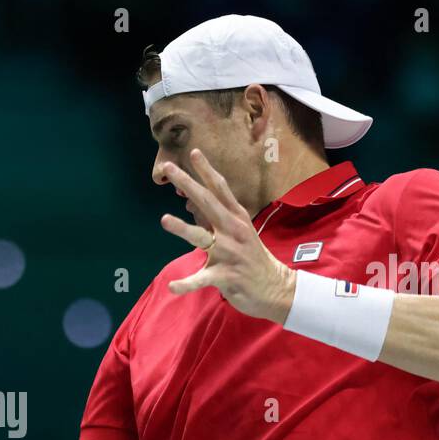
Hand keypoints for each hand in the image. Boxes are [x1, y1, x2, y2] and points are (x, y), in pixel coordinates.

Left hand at [157, 148, 295, 323]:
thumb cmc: (251, 258)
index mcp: (236, 217)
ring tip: (163, 219)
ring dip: (183, 228)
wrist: (274, 287)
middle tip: (169, 167)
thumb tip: (193, 201)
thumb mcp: (239, 232)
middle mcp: (233, 230)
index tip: (193, 152)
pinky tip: (172, 287)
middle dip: (188, 183)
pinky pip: (202, 279)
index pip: (220, 189)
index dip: (206, 170)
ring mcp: (230, 253)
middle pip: (207, 202)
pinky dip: (187, 284)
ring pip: (202, 237)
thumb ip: (217, 217)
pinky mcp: (226, 275)